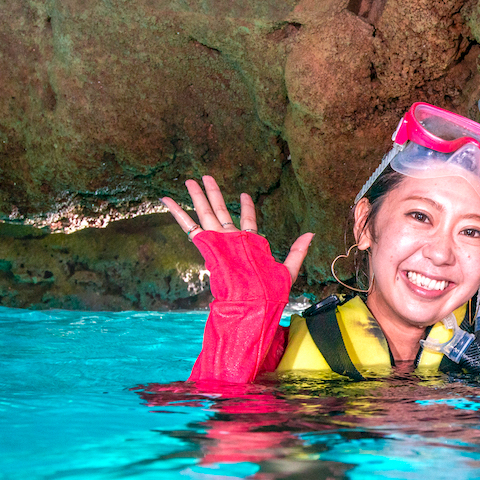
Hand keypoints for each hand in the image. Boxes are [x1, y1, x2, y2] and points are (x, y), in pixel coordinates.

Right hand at [161, 175, 312, 283]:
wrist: (251, 302)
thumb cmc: (269, 291)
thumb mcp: (289, 268)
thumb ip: (298, 251)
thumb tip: (312, 234)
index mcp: (249, 244)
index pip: (248, 220)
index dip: (247, 207)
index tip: (245, 195)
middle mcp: (231, 241)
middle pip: (221, 211)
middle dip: (214, 194)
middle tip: (206, 177)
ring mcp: (218, 242)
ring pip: (205, 213)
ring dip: (198, 196)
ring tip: (190, 180)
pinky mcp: (206, 245)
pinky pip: (189, 226)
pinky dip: (178, 213)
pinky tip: (167, 199)